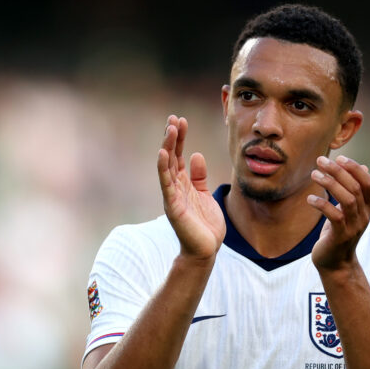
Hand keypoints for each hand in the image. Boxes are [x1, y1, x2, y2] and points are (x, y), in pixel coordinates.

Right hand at [157, 115, 225, 260]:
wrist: (206, 250)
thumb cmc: (205, 225)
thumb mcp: (204, 194)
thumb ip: (199, 176)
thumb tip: (196, 155)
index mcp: (183, 184)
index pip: (178, 156)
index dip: (179, 138)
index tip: (181, 120)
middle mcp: (175, 187)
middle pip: (171, 157)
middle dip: (172, 138)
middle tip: (174, 118)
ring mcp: (172, 196)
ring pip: (167, 167)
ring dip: (168, 147)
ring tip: (170, 129)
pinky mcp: (173, 206)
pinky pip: (167, 184)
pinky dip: (164, 169)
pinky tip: (164, 154)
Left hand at [307, 155, 369, 270]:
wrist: (335, 265)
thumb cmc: (338, 234)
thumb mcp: (348, 211)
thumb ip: (354, 191)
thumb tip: (363, 167)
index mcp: (368, 208)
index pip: (368, 183)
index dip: (355, 168)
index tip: (340, 157)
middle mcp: (364, 216)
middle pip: (355, 187)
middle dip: (338, 171)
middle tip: (320, 161)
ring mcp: (354, 226)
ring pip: (347, 199)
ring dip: (330, 183)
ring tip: (314, 174)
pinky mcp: (341, 236)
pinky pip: (334, 215)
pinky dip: (322, 203)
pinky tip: (310, 198)